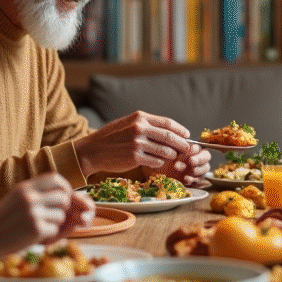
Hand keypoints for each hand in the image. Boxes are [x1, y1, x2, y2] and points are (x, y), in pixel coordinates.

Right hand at [0, 172, 87, 261]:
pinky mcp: (36, 230)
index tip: (65, 195)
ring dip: (54, 223)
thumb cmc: (3, 220)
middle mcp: (30, 198)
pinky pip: (54, 229)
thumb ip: (36, 192)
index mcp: (24, 187)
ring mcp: (33, 214)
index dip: (64, 187)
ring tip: (38, 225)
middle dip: (62, 208)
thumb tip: (65, 192)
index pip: (55, 178)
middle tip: (52, 215)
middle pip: (63, 198)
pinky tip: (34, 235)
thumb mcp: (16, 198)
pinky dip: (48, 234)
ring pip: (61, 215)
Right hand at [74, 111, 208, 184]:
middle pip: (169, 137)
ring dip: (171, 155)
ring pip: (165, 151)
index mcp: (139, 118)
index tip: (187, 135)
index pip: (167, 123)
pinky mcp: (135, 158)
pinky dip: (159, 163)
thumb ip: (145, 125)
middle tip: (189, 149)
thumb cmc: (111, 137)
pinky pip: (155, 162)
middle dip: (182, 144)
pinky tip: (156, 162)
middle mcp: (139, 129)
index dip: (180, 130)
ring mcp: (137, 144)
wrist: (92, 150)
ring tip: (171, 157)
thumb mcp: (127, 123)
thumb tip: (168, 131)